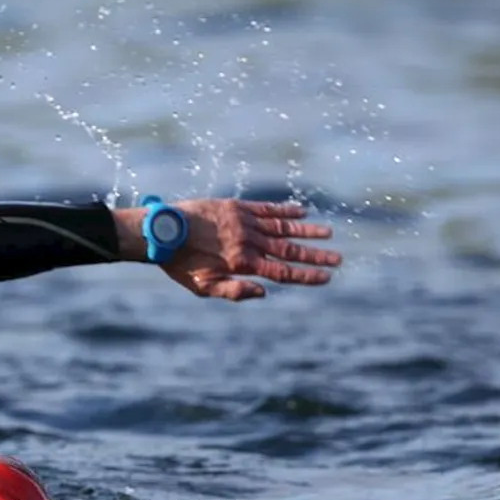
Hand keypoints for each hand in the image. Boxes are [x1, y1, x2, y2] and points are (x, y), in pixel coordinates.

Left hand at [115, 198, 338, 300]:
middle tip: (339, 258)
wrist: (160, 232)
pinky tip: (302, 210)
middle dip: (315, 256)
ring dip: (307, 230)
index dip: (307, 276)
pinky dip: (285, 210)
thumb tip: (265, 292)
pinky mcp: (236, 207)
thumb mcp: (202, 288)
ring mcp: (244, 222)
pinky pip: (266, 208)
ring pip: (282, 227)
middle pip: (289, 250)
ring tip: (329, 233)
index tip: (327, 277)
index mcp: (242, 264)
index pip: (283, 272)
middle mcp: (248, 241)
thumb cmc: (179, 264)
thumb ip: (234, 292)